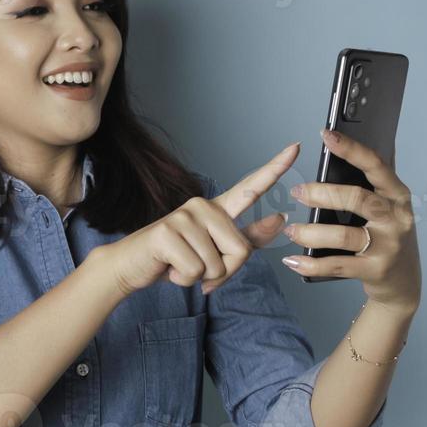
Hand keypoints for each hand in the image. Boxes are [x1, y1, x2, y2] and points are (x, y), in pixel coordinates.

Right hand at [102, 143, 298, 296]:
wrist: (130, 266)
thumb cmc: (175, 259)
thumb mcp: (215, 251)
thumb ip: (247, 238)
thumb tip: (280, 218)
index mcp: (217, 210)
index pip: (251, 187)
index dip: (276, 168)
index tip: (296, 147)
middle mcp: (203, 206)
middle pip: (241, 251)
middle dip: (223, 272)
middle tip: (196, 267)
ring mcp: (185, 216)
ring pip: (218, 265)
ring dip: (200, 277)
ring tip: (180, 265)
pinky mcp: (168, 232)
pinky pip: (196, 271)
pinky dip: (183, 280)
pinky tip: (169, 267)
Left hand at [280, 128, 420, 312]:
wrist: (403, 283)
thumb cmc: (388, 237)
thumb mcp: (387, 207)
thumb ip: (374, 181)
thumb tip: (360, 143)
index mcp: (398, 195)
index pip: (375, 165)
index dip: (351, 149)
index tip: (326, 135)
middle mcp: (397, 218)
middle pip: (357, 198)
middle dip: (322, 194)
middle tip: (296, 192)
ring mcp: (388, 246)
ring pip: (343, 235)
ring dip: (311, 232)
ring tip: (291, 230)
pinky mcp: (376, 271)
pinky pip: (337, 265)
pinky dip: (311, 263)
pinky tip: (293, 260)